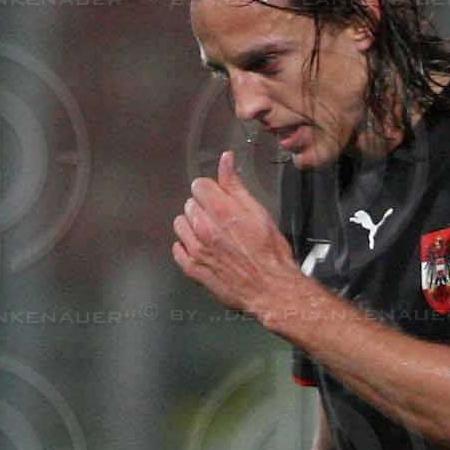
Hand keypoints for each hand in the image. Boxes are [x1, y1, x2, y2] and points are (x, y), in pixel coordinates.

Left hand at [173, 151, 298, 323]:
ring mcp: (196, 249)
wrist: (272, 290)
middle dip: (203, 209)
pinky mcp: (192, 268)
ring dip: (193, 226)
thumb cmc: (271, 256)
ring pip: (180, 224)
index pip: (199, 185)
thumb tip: (226, 160)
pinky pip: (177, 249)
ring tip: (212, 236)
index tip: (219, 199)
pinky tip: (204, 250)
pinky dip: (187, 248)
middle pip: (190, 203)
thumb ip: (236, 185)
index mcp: (222, 210)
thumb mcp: (259, 212)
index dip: (212, 191)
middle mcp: (205, 228)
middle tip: (222, 222)